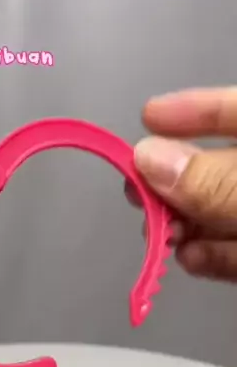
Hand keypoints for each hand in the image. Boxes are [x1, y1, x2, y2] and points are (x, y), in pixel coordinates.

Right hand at [126, 86, 236, 281]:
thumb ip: (216, 181)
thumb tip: (150, 159)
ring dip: (188, 223)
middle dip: (179, 177)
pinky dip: (212, 255)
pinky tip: (187, 258)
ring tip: (161, 235)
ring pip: (227, 212)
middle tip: (138, 190)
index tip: (148, 117)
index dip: (196, 108)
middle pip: (225, 166)